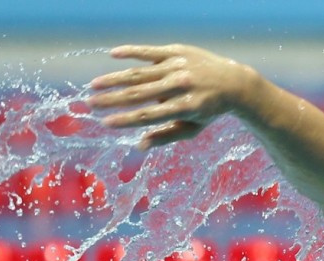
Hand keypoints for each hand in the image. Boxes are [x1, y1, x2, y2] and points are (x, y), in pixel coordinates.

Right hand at [88, 44, 257, 149]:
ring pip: (140, 73)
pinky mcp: (177, 51)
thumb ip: (166, 136)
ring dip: (114, 79)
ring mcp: (178, 66)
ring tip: (94, 85)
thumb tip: (139, 146)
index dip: (126, 120)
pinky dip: (131, 52)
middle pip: (139, 94)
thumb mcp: (192, 128)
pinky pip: (149, 51)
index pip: (148, 116)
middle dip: (112, 100)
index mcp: (185, 107)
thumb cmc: (209, 110)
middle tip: (89, 103)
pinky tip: (112, 55)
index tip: (105, 122)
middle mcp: (181, 86)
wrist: (233, 82)